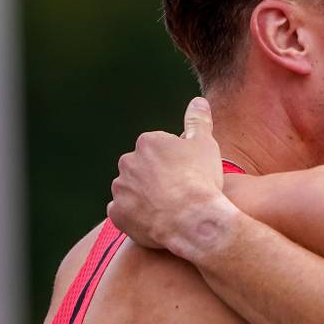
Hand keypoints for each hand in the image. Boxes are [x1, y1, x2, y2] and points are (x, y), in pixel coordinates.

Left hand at [108, 97, 227, 252]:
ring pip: (132, 190)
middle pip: (143, 168)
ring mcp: (121, 189)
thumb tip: (198, 101)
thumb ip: (198, 121)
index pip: (160, 149)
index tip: (190, 174)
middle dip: (157, 178)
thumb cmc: (201, 179)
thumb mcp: (206, 144)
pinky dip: (137, 216)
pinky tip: (157, 221)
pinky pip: (125, 213)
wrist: (192, 219)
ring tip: (170, 209)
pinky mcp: (118, 213)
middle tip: (181, 192)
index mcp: (148, 143)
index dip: (177, 163)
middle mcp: (128, 162)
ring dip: (146, 197)